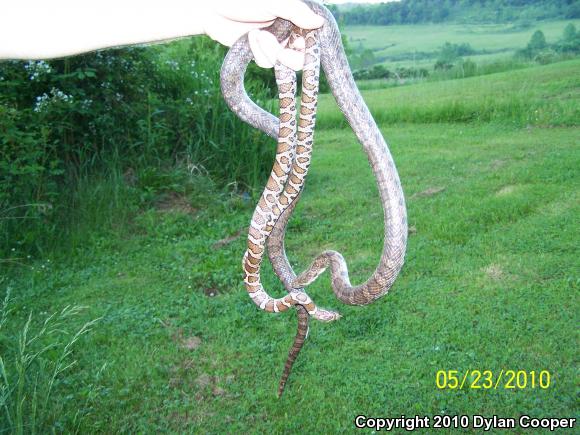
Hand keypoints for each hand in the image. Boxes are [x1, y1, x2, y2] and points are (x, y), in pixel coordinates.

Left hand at [204, 0, 324, 69]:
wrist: (211, 8)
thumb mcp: (272, 2)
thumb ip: (296, 12)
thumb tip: (320, 22)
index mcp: (295, 15)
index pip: (313, 36)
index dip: (309, 46)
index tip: (298, 45)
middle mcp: (288, 30)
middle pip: (301, 57)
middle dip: (289, 57)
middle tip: (280, 53)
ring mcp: (275, 43)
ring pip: (283, 63)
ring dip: (269, 51)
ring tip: (256, 35)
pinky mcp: (261, 53)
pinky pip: (267, 63)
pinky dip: (258, 53)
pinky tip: (250, 39)